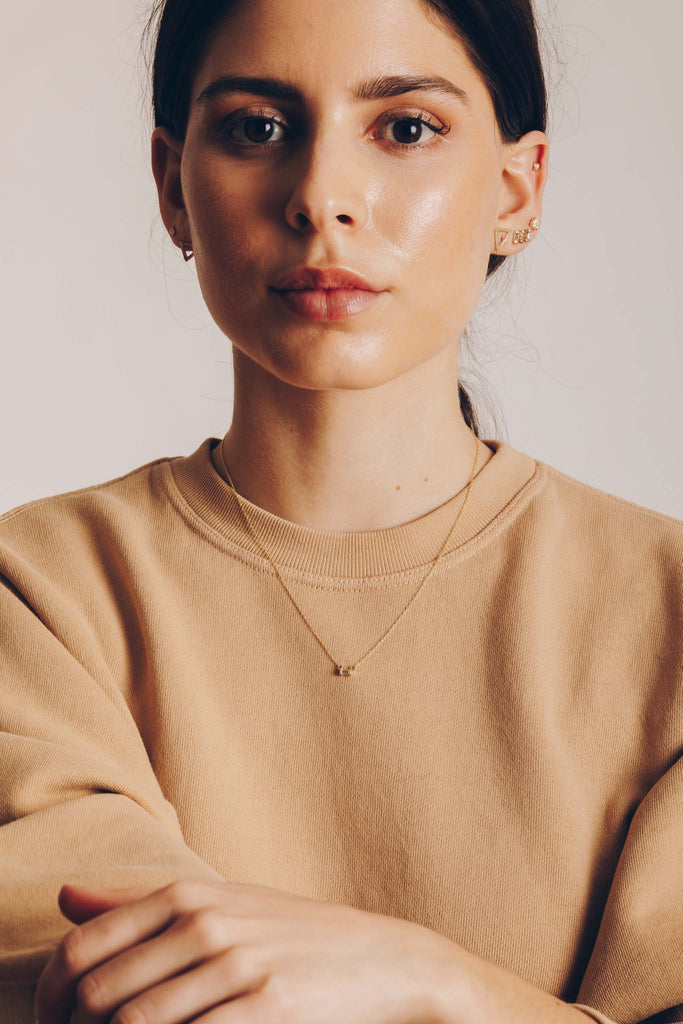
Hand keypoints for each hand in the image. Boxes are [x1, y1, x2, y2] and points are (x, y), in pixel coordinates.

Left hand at [35, 879, 457, 1023]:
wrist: (379, 959)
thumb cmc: (290, 933)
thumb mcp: (220, 901)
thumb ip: (139, 903)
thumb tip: (64, 899)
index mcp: (187, 894)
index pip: (82, 949)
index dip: (50, 997)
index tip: (53, 1023)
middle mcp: (206, 923)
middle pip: (99, 995)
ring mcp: (237, 966)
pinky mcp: (267, 1009)